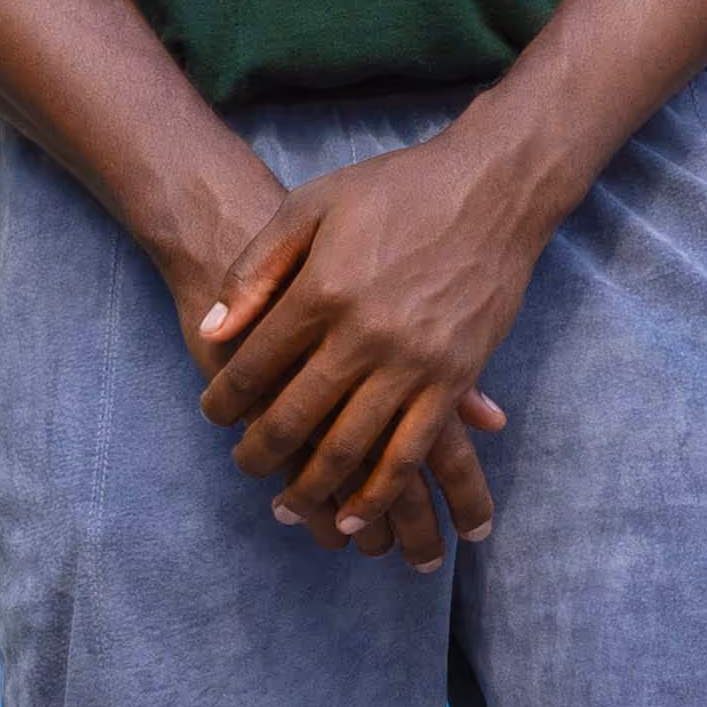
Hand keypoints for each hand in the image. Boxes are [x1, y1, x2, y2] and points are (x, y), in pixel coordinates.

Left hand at [191, 132, 554, 561]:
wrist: (493, 188)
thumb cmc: (396, 190)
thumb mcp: (311, 206)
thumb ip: (257, 270)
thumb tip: (213, 330)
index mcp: (322, 291)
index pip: (254, 365)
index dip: (224, 399)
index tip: (213, 415)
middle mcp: (365, 335)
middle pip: (295, 417)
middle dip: (259, 453)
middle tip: (243, 467)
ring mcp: (414, 362)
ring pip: (350, 449)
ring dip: (313, 489)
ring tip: (286, 506)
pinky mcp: (455, 379)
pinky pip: (411, 452)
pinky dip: (379, 493)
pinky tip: (353, 518)